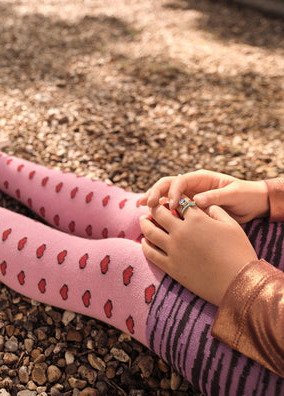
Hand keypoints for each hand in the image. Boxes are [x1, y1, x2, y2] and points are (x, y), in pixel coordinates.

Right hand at [140, 169, 268, 222]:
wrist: (253, 204)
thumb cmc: (246, 196)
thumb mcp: (234, 194)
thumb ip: (215, 196)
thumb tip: (196, 201)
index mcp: (201, 178)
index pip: (180, 181)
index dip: (172, 192)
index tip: (170, 206)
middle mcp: (192, 184)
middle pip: (167, 184)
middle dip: (155, 192)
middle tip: (147, 204)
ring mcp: (189, 194)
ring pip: (165, 194)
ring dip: (153, 199)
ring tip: (141, 206)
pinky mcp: (188, 206)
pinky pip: (171, 207)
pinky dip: (160, 210)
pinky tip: (152, 217)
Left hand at [140, 203, 257, 305]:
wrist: (238, 284)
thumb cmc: (239, 253)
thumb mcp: (232, 226)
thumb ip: (216, 210)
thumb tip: (204, 204)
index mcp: (196, 219)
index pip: (179, 202)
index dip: (175, 198)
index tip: (172, 199)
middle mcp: (181, 232)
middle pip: (159, 213)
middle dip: (154, 206)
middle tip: (151, 205)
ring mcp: (173, 250)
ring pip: (149, 232)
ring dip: (144, 223)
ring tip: (143, 220)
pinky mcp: (170, 267)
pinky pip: (150, 253)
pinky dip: (145, 245)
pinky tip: (144, 242)